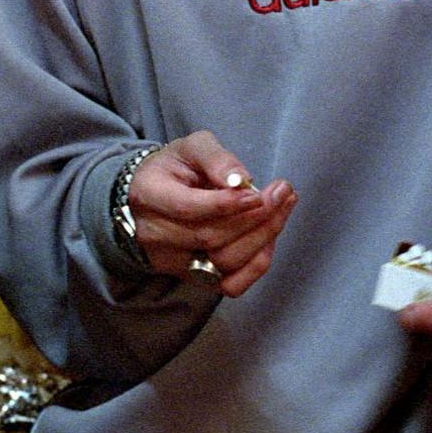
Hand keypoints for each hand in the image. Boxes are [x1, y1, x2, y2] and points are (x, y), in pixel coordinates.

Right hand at [126, 130, 295, 296]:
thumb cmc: (175, 168)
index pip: (188, 209)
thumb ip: (216, 158)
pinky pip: (230, 285)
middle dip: (254, 217)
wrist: (154, 196)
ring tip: (282, 208)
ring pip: (223, 262)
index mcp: (149, 195)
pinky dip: (256, 265)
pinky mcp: (192, 277)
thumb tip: (241, 180)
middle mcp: (154, 235)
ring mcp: (172, 261)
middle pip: (210, 237)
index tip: (258, 193)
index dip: (227, 204)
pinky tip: (270, 239)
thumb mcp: (192, 147)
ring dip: (262, 237)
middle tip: (282, 194)